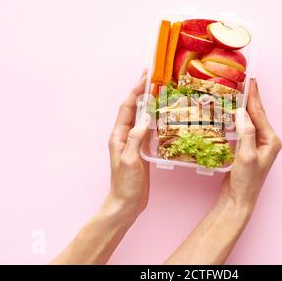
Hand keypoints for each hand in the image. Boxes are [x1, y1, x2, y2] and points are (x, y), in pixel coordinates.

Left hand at [107, 71, 150, 216]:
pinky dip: (155, 119)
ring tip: (160, 90)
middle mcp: (125, 135)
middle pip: (134, 108)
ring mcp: (133, 142)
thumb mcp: (129, 160)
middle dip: (142, 92)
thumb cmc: (125, 184)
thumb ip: (135, 138)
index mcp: (118, 135)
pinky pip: (149, 129)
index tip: (145, 77)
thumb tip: (146, 118)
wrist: (126, 203)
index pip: (127, 108)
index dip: (135, 91)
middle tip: (153, 77)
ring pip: (142, 117)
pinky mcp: (142, 149)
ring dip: (149, 103)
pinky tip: (163, 115)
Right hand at [221, 78, 281, 213]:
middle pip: (257, 114)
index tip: (251, 80)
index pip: (260, 113)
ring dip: (244, 107)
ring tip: (237, 92)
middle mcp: (267, 140)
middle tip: (243, 81)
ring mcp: (258, 145)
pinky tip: (232, 112)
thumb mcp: (246, 156)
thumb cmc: (245, 181)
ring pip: (250, 120)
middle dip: (250, 98)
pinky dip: (238, 118)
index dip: (254, 96)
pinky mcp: (248, 148)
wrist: (238, 199)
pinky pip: (244, 128)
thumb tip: (241, 112)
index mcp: (271, 140)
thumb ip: (246, 133)